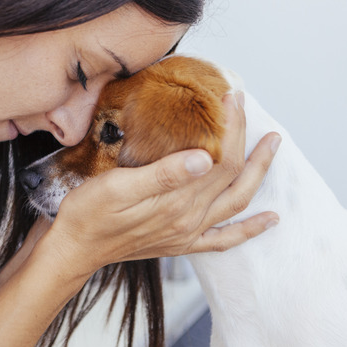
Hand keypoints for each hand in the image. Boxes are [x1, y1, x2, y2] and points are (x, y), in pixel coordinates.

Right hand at [46, 91, 280, 276]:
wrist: (74, 249)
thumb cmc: (89, 213)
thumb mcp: (117, 187)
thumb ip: (163, 174)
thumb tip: (205, 157)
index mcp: (177, 201)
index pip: (220, 158)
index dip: (231, 126)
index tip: (231, 97)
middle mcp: (190, 218)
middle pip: (233, 174)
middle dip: (245, 138)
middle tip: (246, 106)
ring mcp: (188, 232)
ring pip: (237, 201)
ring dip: (260, 174)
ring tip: (272, 148)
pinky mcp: (182, 242)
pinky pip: (226, 238)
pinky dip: (251, 229)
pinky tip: (269, 220)